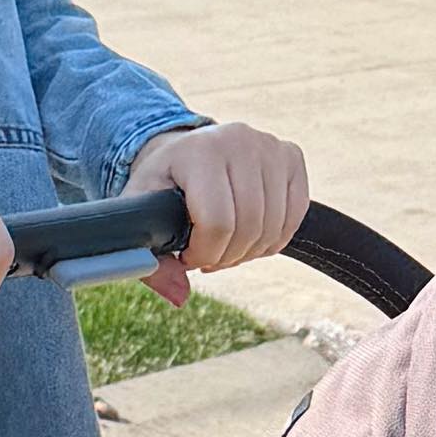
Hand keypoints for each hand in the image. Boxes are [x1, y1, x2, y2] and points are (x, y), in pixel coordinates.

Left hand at [127, 120, 308, 304]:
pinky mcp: (291, 156)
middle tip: (208, 256)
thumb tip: (179, 296)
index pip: (217, 221)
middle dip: (227, 257)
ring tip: (225, 246)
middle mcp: (239, 140)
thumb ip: (148, 258)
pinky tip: (249, 236)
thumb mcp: (141, 214)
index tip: (188, 257)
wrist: (185, 151)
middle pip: (249, 226)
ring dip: (249, 251)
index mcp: (199, 151)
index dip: (204, 253)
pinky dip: (273, 239)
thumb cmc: (162, 184)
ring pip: (273, 226)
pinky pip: (294, 216)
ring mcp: (270, 146)